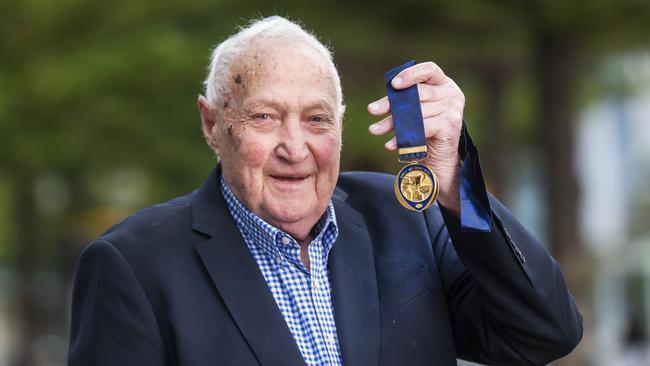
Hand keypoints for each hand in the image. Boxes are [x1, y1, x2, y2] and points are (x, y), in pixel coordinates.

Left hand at [368, 61, 463, 215]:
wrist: (440, 159)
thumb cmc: (424, 130)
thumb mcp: (415, 111)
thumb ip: (403, 102)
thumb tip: (377, 106)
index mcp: (443, 83)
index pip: (429, 70)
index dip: (411, 74)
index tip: (393, 85)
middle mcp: (451, 93)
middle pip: (418, 93)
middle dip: (392, 103)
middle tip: (372, 110)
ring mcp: (453, 108)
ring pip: (417, 112)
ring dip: (393, 122)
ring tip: (376, 130)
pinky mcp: (450, 125)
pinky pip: (422, 127)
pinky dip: (404, 136)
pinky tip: (391, 144)